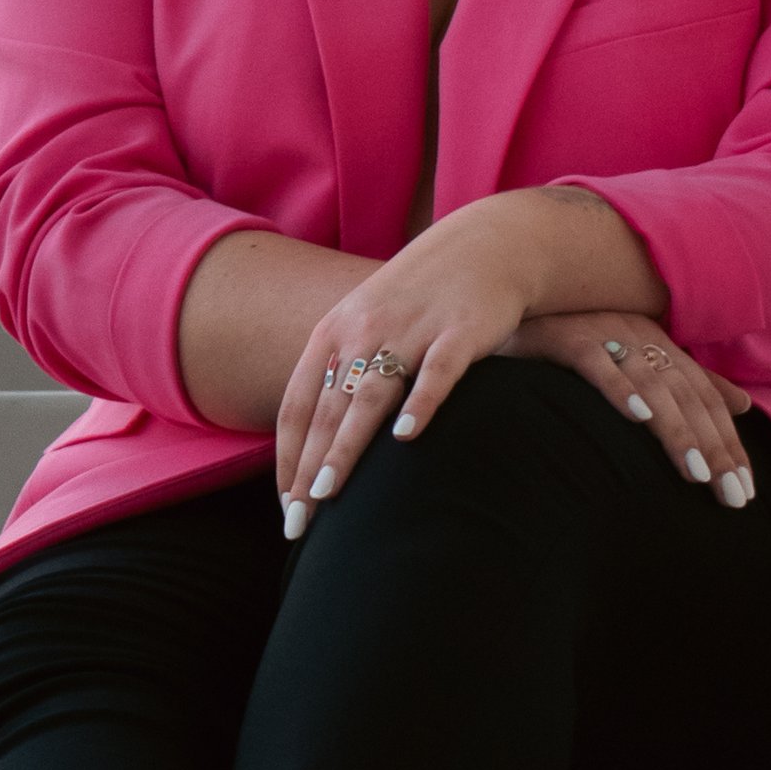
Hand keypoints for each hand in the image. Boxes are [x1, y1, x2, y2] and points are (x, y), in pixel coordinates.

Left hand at [274, 208, 534, 533]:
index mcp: (333, 332)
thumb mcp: (365, 326)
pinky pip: (437, 373)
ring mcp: (411, 329)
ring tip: (330, 492)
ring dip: (346, 446)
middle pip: (326, 409)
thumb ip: (339, 375)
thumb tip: (313, 444)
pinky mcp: (460, 330)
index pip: (296, 404)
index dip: (288, 458)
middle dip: (309, 469)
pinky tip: (407, 437)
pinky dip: (421, 404)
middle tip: (299, 523)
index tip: (287, 505)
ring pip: (370, 396)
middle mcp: (364, 330)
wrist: (483, 246)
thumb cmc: (419, 299)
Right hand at [495, 310, 757, 507]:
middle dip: (715, 447)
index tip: (745, 490)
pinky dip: (620, 390)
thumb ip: (687, 382)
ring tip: (698, 475)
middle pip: (687, 396)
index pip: (704, 398)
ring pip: (652, 385)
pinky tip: (639, 420)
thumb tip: (745, 404)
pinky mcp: (566, 337)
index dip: (729, 442)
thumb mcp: (635, 358)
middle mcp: (639, 336)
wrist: (507, 302)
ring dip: (677, 431)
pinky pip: (597, 364)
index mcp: (657, 343)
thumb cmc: (568, 340)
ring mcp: (604, 333)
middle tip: (733, 496)